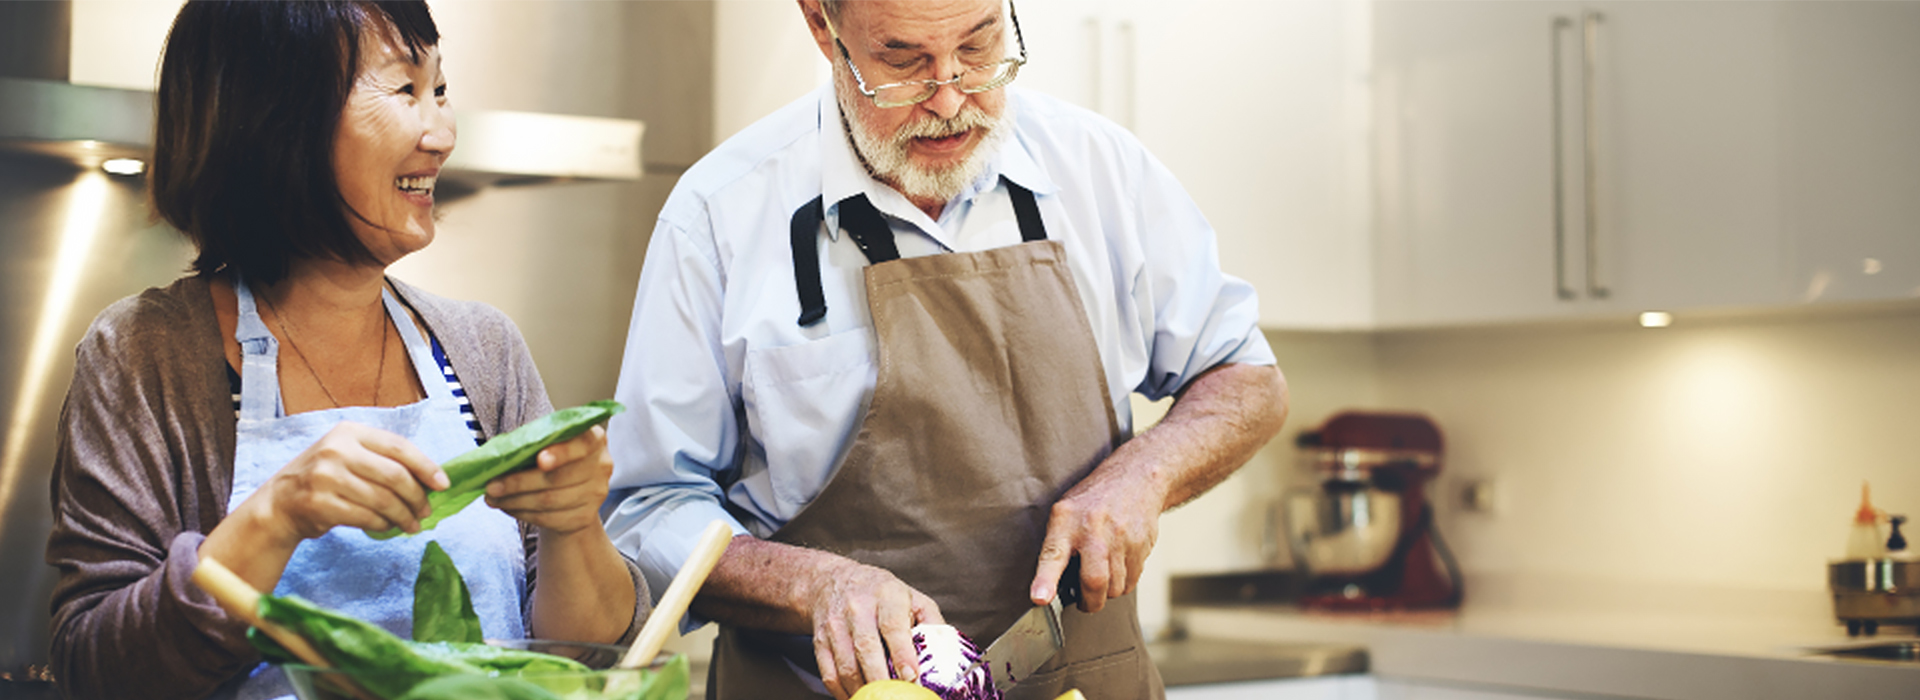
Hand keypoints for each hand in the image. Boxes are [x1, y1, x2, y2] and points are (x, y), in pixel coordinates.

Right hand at [247, 421, 449, 544]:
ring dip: (404, 516)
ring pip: (383, 499)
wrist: (279, 503)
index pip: (399, 447)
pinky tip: (388, 527)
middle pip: (395, 476)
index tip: (443, 484)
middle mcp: (336, 450)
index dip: (426, 466)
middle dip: (417, 497)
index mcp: (350, 432)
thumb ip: (383, 460)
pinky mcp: (319, 503)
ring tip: (412, 524)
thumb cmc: (324, 478)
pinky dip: (384, 524)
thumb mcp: (349, 455)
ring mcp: (325, 476)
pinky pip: (366, 517)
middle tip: (426, 512)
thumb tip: (431, 479)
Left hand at [485, 425, 612, 534]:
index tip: (539, 460)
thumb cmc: (555, 458)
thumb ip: (534, 442)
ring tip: (493, 498)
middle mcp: (601, 465)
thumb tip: (499, 455)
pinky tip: (508, 507)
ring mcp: (596, 494)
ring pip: (549, 501)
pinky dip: (522, 513)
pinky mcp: (585, 518)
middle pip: (558, 478)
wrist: (573, 489)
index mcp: (593, 438)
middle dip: (519, 482)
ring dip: (515, 501)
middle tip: (492, 486)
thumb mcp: (549, 441)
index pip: (581, 445)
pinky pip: (549, 519)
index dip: (561, 453)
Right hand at [807, 560, 942, 699]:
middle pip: (866, 649)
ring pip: (846, 666)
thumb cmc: (881, 593)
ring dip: (862, 690)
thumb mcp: (911, 596)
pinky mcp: (820, 641)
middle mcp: (858, 608)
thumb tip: (947, 654)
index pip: (893, 626)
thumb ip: (931, 622)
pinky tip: (857, 699)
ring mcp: (835, 625)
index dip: (902, 653)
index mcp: (886, 595)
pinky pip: (830, 673)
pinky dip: (842, 692)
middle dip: (881, 679)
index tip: (912, 677)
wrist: (832, 580)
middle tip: (895, 697)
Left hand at [1030, 467, 1165, 612]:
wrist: (1135, 478)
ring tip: (1102, 576)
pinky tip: (1118, 566)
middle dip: (1089, 602)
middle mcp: (1094, 530)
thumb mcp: (1065, 512)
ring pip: (1115, 587)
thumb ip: (1056, 545)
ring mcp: (1120, 538)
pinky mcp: (1141, 545)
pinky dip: (1123, 583)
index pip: (1053, 554)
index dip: (1046, 580)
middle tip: (1084, 602)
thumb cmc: (1093, 500)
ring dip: (1107, 592)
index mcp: (1066, 521)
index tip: (1040, 598)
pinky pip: (1131, 582)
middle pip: (1094, 581)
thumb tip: (1048, 588)